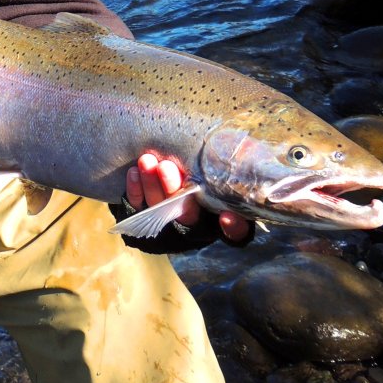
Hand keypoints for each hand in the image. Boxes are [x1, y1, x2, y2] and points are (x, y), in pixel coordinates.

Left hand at [126, 153, 250, 241]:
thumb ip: (239, 161)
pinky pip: (137, 205)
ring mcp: (167, 217)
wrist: (171, 160)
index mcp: (220, 214)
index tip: (227, 217)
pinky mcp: (144, 211)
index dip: (232, 227)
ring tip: (147, 161)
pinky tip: (134, 172)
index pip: (235, 231)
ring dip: (151, 184)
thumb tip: (248, 151)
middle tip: (166, 167)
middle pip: (185, 213)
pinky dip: (135, 190)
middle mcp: (195, 220)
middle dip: (173, 189)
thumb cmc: (209, 161)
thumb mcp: (228, 161)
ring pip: (158, 207)